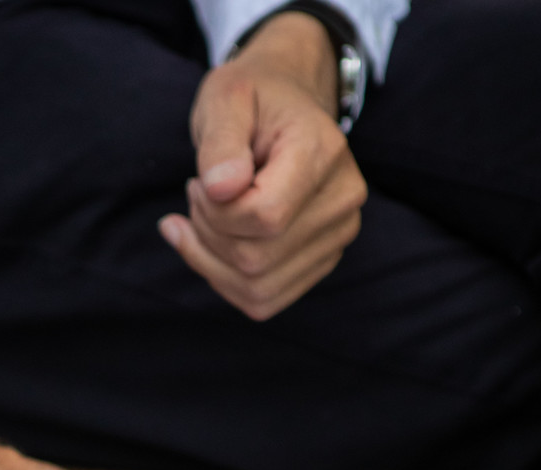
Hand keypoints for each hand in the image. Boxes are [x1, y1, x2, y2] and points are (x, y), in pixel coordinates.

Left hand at [160, 12, 366, 319]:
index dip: (216, 212)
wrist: (286, 106)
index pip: (264, 217)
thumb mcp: (225, 98)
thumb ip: (220, 141)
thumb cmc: (253, 98)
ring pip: (258, 289)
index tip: (201, 181)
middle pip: (256, 260)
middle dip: (208, 235)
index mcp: (324, 152)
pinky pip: (264, 301)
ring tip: (206, 216)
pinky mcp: (321, 262)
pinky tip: (211, 245)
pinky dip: (225, 281)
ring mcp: (338, 236)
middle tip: (198, 195)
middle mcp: (342, 200)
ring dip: (211, 262)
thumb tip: (221, 190)